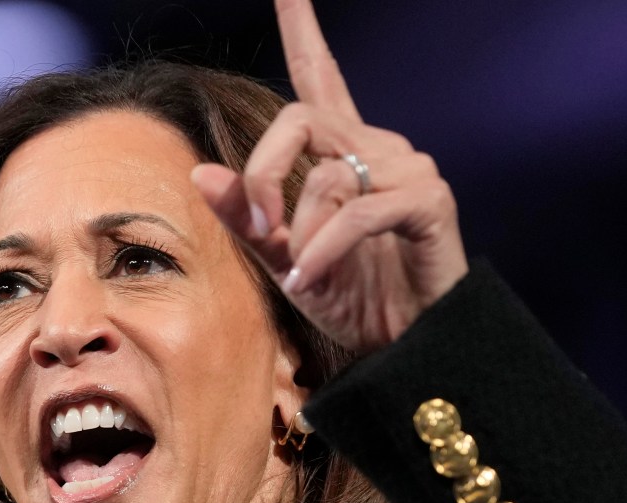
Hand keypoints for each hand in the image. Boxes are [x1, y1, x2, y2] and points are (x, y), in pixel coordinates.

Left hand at [191, 0, 468, 353]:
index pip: (320, 77)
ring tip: (303, 274)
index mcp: (343, 152)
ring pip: (324, 177)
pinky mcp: (428, 199)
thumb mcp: (282, 258)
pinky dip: (323, 249)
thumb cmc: (350, 299)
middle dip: (263, 175)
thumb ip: (246, 216)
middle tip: (262, 230)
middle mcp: (378, 147)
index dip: (304, 30)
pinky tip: (310, 279)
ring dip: (299, 233)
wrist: (404, 346)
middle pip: (299, 120)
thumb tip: (198, 173)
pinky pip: (356, 211)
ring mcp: (407, 168)